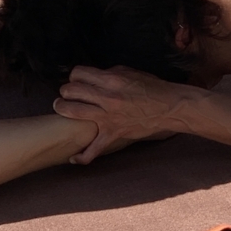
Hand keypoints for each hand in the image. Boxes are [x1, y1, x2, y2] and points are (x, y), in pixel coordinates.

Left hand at [52, 65, 188, 164]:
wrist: (169, 107)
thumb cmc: (151, 88)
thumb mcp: (129, 72)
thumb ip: (108, 73)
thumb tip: (93, 77)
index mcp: (111, 79)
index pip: (78, 73)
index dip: (74, 75)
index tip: (76, 79)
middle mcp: (107, 97)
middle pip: (71, 90)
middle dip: (66, 90)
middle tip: (67, 93)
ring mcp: (109, 117)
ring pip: (73, 112)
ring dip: (62, 109)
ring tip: (61, 108)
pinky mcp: (113, 134)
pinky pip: (94, 149)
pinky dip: (82, 156)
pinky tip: (73, 158)